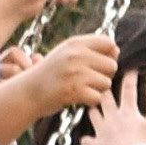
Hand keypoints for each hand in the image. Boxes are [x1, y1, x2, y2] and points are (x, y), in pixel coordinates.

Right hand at [0, 31, 119, 132]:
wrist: (29, 91)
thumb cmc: (52, 72)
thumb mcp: (66, 53)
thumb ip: (89, 49)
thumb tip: (117, 50)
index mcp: (76, 43)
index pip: (109, 43)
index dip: (110, 55)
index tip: (99, 64)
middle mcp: (76, 55)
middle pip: (112, 65)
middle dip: (105, 75)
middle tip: (90, 80)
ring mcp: (75, 73)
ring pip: (106, 83)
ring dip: (98, 89)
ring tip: (82, 88)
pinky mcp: (74, 91)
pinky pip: (98, 97)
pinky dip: (91, 101)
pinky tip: (79, 98)